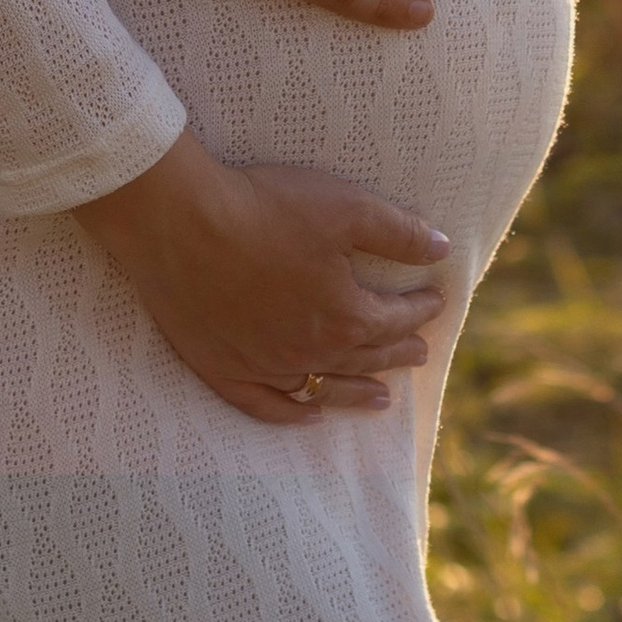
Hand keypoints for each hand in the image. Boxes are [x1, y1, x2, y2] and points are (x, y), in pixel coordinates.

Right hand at [77, 130, 451, 421]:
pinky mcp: (223, 368)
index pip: (396, 318)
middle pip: (365, 356)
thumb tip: (441, 250)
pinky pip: (266, 405)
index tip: (434, 301)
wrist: (180, 221)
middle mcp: (311, 352)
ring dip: (356, 392)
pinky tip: (308, 415)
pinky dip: (291, 413)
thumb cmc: (265, 208)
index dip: (420, 308)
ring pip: (324, 387)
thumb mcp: (345, 207)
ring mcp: (265, 366)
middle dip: (397, 351)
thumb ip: (398, 232)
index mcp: (345, 316)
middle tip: (418, 351)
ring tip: (381, 399)